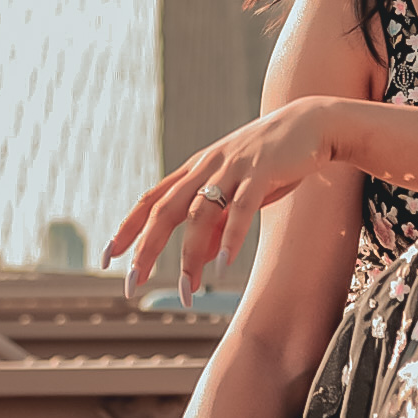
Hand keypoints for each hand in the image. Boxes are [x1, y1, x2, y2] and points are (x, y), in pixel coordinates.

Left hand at [101, 96, 336, 301]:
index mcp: (196, 170)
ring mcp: (233, 167)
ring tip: (187, 292)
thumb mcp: (237, 195)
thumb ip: (215, 226)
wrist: (311, 125)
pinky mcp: (262, 171)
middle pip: (166, 210)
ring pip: (200, 214)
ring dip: (190, 256)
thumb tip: (197, 266)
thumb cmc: (271, 163)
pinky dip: (230, 239)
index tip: (107, 257)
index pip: (151, 200)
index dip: (127, 228)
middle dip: (146, 248)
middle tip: (133, 283)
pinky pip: (241, 208)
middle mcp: (207, 167)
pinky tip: (221, 267)